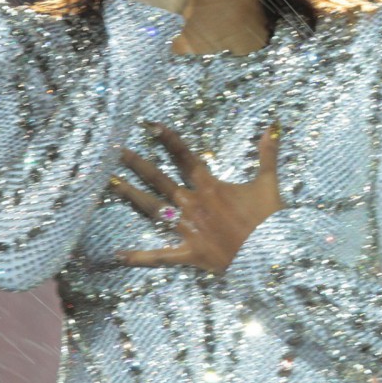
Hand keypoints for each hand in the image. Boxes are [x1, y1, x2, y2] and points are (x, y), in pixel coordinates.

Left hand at [110, 121, 284, 273]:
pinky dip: (139, 257)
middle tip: (115, 150)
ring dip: (131, 196)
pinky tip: (117, 255)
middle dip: (137, 163)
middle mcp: (194, 205)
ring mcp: (189, 229)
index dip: (168, 140)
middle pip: (159, 180)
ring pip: (154, 210)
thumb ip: (267, 155)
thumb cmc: (269, 220)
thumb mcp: (269, 184)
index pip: (185, 157)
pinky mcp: (189, 253)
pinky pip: (160, 256)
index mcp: (210, 187)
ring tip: (111, 183)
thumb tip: (271, 127)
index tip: (150, 125)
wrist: (270, 255)